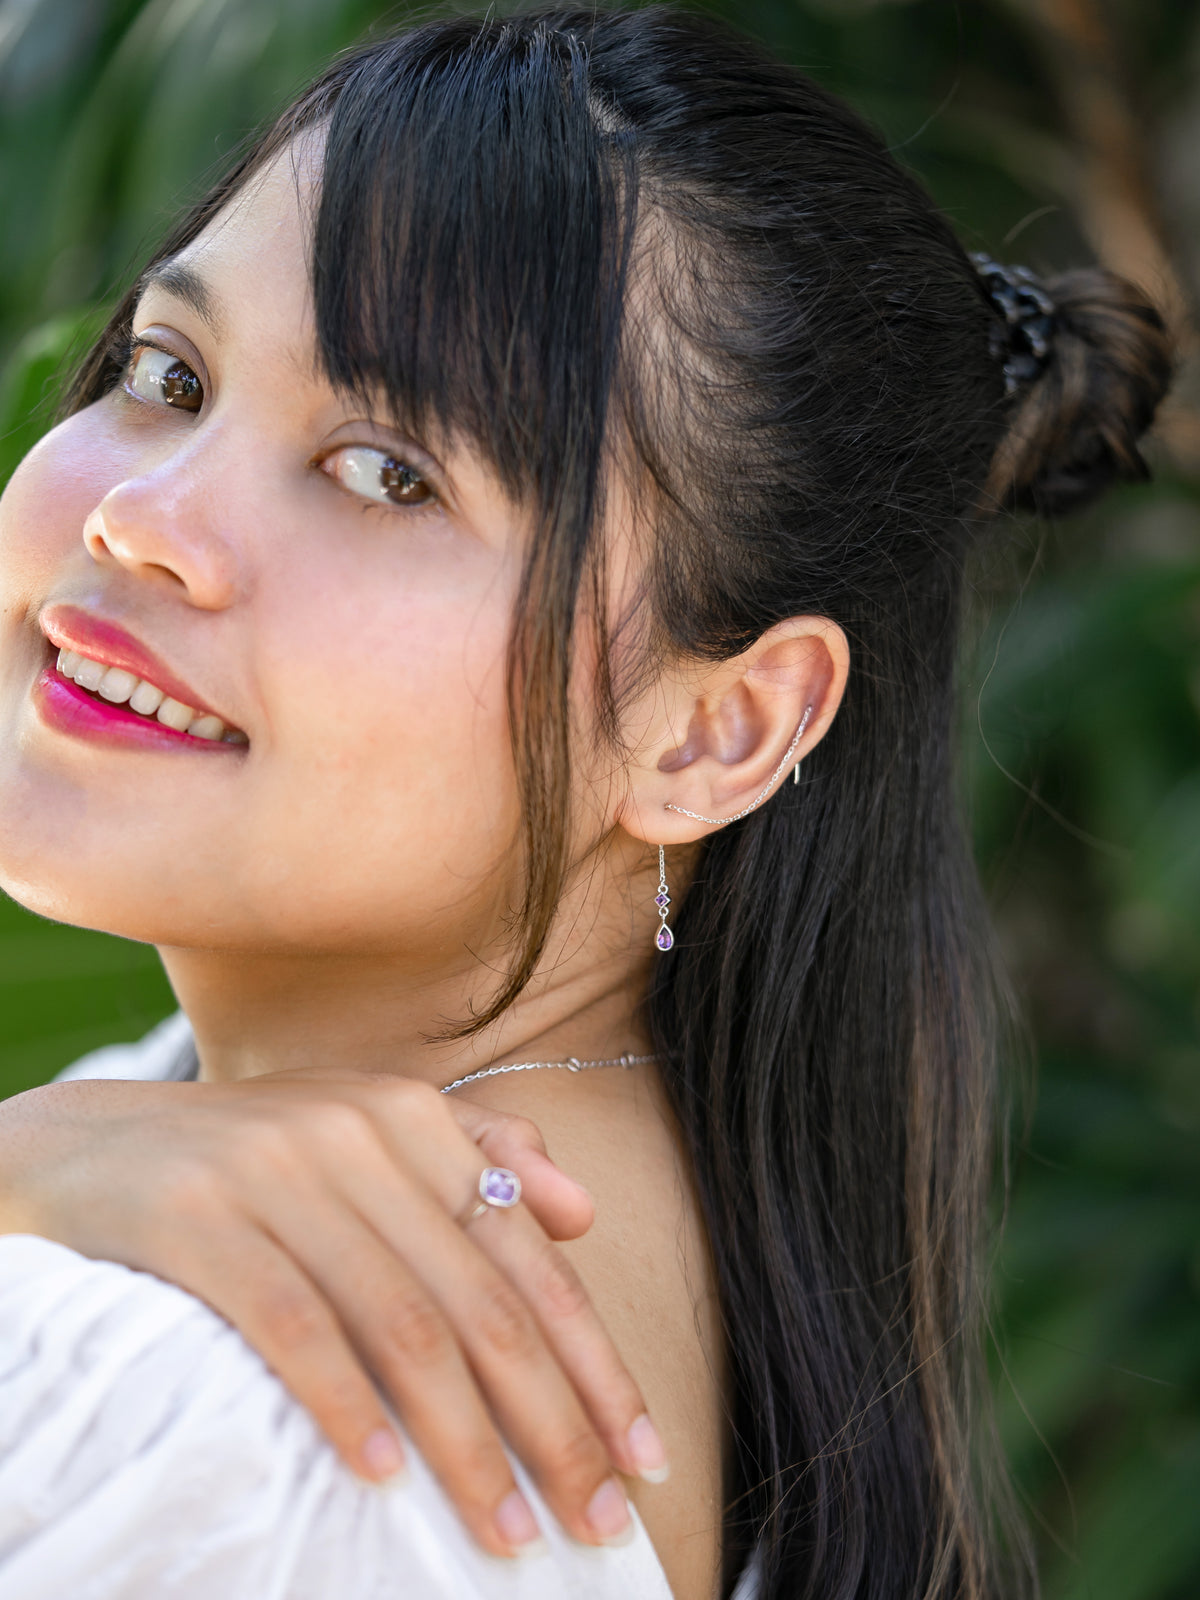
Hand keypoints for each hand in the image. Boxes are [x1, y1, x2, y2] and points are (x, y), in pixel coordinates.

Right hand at [0, 1070, 667, 1554]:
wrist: (89, 1144)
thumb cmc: (253, 1160)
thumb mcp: (368, 1137)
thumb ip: (479, 1156)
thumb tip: (582, 1212)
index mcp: (413, 1117)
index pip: (528, 1259)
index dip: (593, 1363)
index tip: (640, 1458)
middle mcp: (359, 1133)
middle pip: (481, 1303)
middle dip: (551, 1424)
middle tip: (594, 1523)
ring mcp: (278, 1172)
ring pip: (403, 1327)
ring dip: (465, 1442)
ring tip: (505, 1531)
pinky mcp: (200, 1218)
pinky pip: (294, 1325)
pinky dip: (346, 1405)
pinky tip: (384, 1476)